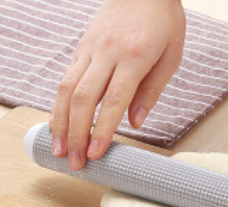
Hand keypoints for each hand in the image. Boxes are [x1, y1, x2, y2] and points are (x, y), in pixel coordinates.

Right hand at [50, 0, 184, 169]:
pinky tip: (56, 125)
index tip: (96, 155)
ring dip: (61, 123)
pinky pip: (65, 78)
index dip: (102, 130)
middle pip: (84, 98)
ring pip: (67, 88)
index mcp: (134, 56)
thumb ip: (151, 91)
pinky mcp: (81, 48)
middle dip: (76, 134)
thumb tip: (134, 124)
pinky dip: (59, 104)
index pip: (113, 100)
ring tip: (59, 150)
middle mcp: (106, 52)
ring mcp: (90, 48)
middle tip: (74, 163)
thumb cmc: (163, 22)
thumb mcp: (170, 57)